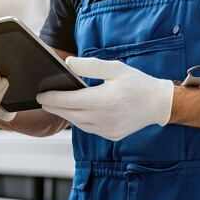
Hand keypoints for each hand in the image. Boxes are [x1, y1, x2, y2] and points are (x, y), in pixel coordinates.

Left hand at [36, 57, 173, 140]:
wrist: (159, 104)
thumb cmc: (137, 83)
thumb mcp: (114, 68)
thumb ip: (89, 66)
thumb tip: (67, 63)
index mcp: (104, 100)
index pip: (69, 101)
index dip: (51, 98)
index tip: (40, 95)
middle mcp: (104, 118)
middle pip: (69, 114)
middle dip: (54, 107)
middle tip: (42, 100)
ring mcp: (107, 130)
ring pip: (77, 123)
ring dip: (65, 114)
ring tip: (55, 105)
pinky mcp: (111, 135)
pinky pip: (88, 129)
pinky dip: (79, 120)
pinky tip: (75, 112)